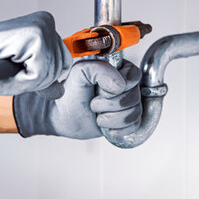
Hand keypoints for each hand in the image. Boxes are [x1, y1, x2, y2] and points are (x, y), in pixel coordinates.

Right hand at [0, 11, 71, 95]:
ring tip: (2, 64)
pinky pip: (37, 76)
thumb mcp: (20, 71)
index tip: (15, 65)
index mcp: (46, 26)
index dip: (39, 77)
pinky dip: (16, 83)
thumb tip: (60, 91)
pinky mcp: (31, 37)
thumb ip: (42, 78)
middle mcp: (46, 22)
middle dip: (32, 80)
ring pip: (48, 75)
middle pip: (59, 70)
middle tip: (6, 67)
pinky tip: (1, 66)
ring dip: (21, 82)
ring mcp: (40, 27)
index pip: (64, 65)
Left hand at [12, 59, 141, 139]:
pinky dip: (117, 129)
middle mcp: (128, 86)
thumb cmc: (72, 92)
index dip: (118, 87)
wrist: (64, 116)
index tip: (100, 90)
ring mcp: (129, 104)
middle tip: (93, 103)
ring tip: (97, 114)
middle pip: (134, 98)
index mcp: (120, 70)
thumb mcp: (81, 72)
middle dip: (109, 105)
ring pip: (134, 114)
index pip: (134, 77)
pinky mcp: (128, 121)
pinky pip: (134, 127)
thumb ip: (100, 69)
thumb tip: (121, 85)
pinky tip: (105, 125)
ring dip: (110, 118)